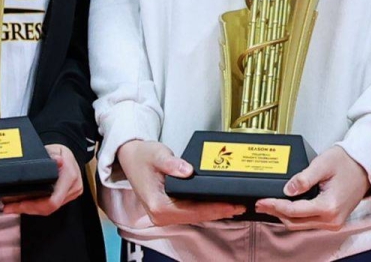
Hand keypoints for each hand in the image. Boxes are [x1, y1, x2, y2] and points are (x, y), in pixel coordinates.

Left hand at [2, 144, 83, 215]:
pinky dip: (36, 206)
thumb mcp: (52, 150)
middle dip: (26, 208)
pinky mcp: (68, 197)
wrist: (68, 155)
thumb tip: (57, 161)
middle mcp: (73, 187)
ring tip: (12, 206)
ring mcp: (72, 193)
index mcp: (69, 175)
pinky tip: (23, 205)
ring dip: (29, 209)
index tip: (17, 204)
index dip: (32, 205)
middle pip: (47, 208)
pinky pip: (50, 207)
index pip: (52, 201)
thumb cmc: (59, 151)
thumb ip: (51, 156)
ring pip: (47, 209)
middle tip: (9, 206)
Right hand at [115, 140, 244, 225]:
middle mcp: (161, 214)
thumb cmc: (142, 156)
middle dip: (219, 211)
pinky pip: (192, 211)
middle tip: (240, 205)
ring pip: (195, 216)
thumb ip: (171, 163)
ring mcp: (165, 213)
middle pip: (196, 216)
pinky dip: (206, 207)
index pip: (192, 211)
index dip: (214, 208)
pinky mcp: (170, 208)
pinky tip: (220, 202)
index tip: (231, 204)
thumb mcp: (156, 155)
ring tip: (235, 204)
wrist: (131, 156)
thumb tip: (187, 170)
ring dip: (215, 211)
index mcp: (158, 205)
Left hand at [255, 147, 368, 229]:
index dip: (275, 205)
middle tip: (260, 203)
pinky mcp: (333, 220)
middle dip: (275, 212)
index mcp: (329, 206)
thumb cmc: (347, 162)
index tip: (261, 200)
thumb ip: (304, 178)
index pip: (294, 210)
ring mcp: (333, 222)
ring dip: (284, 215)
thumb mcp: (323, 164)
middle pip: (295, 222)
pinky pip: (309, 222)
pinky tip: (285, 207)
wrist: (365, 167)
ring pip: (301, 224)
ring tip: (269, 204)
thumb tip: (287, 189)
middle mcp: (332, 220)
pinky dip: (295, 216)